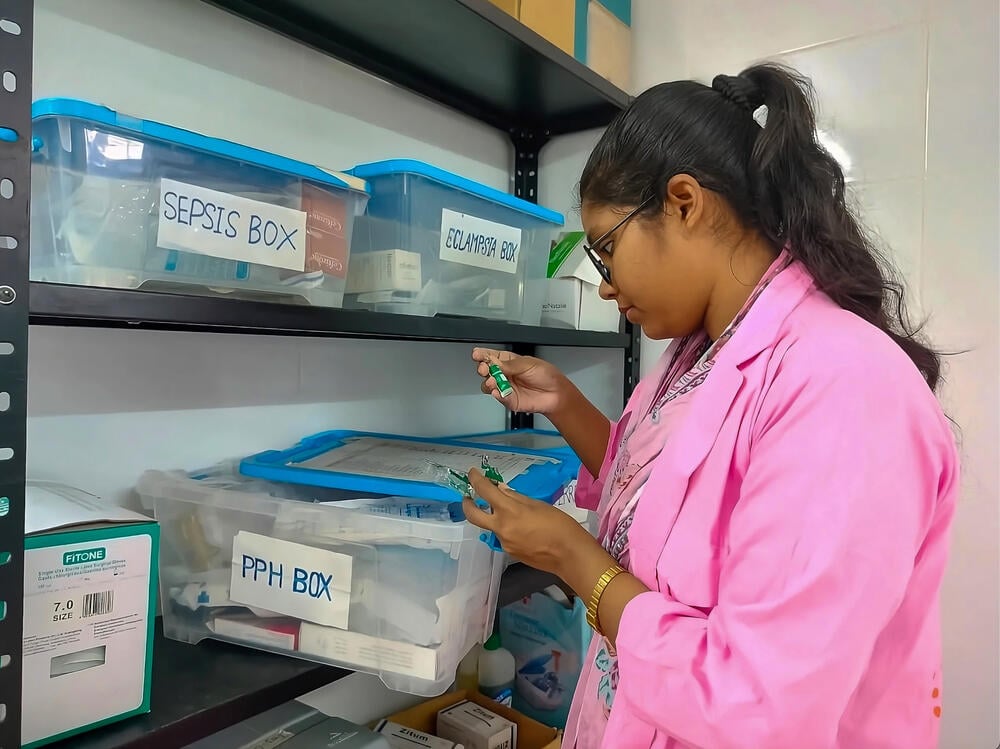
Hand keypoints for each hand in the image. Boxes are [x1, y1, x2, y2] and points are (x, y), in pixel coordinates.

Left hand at [463, 468, 601, 577]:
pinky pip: (503, 536)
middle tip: (469, 496)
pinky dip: (507, 528)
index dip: (475, 479)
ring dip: (494, 517)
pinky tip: (523, 529)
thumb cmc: (559, 525)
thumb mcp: (538, 505)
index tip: (473, 473)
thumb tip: (500, 490)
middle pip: (473, 515)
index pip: (485, 491)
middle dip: (467, 504)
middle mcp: (501, 527)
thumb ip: (516, 498)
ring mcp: (504, 542)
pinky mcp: (509, 552)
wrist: (569, 555)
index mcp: (510, 511)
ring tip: (512, 513)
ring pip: (491, 526)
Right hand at [471, 348, 568, 414]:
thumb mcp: (528, 364)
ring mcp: (506, 387)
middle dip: (482, 368)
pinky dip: (496, 394)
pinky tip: (497, 391)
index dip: (482, 355)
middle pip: (486, 371)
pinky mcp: (509, 400)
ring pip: (488, 385)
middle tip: (484, 368)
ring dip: (487, 383)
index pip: (491, 356)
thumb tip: (495, 363)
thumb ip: (510, 365)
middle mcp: (505, 374)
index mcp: (508, 361)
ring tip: (493, 381)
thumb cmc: (546, 375)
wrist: (556, 393)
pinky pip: (498, 397)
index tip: (477, 354)